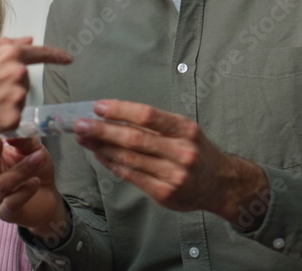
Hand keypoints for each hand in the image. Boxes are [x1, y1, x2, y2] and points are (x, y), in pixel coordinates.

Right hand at [0, 38, 70, 145]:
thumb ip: (5, 44)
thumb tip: (28, 40)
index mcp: (10, 55)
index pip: (41, 53)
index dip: (56, 56)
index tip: (67, 59)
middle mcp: (18, 74)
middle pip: (24, 80)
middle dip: (9, 83)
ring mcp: (18, 97)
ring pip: (19, 99)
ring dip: (6, 101)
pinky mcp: (14, 117)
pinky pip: (14, 117)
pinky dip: (2, 117)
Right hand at [0, 136, 69, 244]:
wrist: (49, 197)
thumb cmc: (37, 169)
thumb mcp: (34, 149)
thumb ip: (24, 140)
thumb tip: (11, 132)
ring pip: (0, 185)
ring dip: (20, 170)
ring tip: (38, 158)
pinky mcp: (6, 214)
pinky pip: (11, 203)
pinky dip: (24, 191)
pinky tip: (35, 182)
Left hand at [75, 100, 268, 229]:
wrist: (221, 184)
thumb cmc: (197, 151)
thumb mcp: (184, 130)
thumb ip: (154, 124)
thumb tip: (114, 115)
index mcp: (185, 130)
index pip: (148, 116)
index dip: (121, 110)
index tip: (98, 107)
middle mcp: (181, 152)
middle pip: (135, 139)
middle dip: (103, 131)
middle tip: (80, 124)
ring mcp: (173, 175)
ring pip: (130, 159)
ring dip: (102, 148)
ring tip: (84, 139)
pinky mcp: (165, 194)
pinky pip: (132, 176)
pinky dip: (113, 164)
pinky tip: (100, 155)